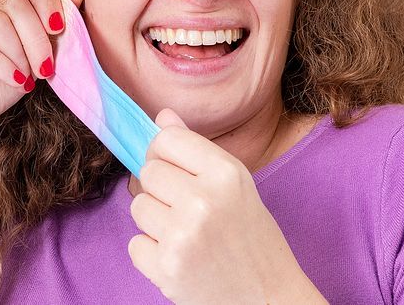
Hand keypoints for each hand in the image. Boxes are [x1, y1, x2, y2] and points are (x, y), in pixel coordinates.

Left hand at [128, 109, 312, 303]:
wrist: (268, 298)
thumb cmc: (252, 237)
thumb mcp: (236, 185)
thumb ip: (196, 150)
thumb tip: (161, 116)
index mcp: (226, 173)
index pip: (166, 140)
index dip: (165, 153)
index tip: (176, 169)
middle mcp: (203, 200)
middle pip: (148, 172)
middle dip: (160, 189)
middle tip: (185, 208)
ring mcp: (183, 236)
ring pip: (137, 207)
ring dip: (154, 221)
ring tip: (185, 234)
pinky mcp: (167, 268)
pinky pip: (135, 245)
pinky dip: (152, 253)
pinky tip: (180, 258)